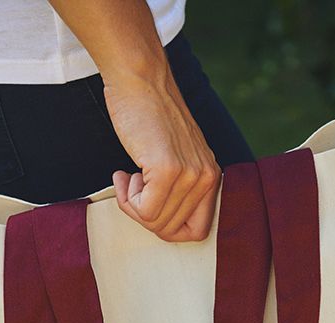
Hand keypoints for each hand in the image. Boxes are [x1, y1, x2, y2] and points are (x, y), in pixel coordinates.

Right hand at [105, 73, 220, 242]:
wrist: (140, 80)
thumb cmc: (149, 116)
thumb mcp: (178, 156)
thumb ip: (180, 187)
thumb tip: (162, 223)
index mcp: (211, 177)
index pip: (198, 232)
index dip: (168, 229)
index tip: (151, 208)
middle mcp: (206, 177)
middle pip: (171, 230)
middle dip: (144, 216)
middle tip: (132, 188)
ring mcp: (189, 174)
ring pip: (155, 221)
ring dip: (132, 205)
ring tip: (128, 177)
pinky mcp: (167, 170)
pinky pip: (145, 210)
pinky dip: (127, 199)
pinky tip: (123, 174)